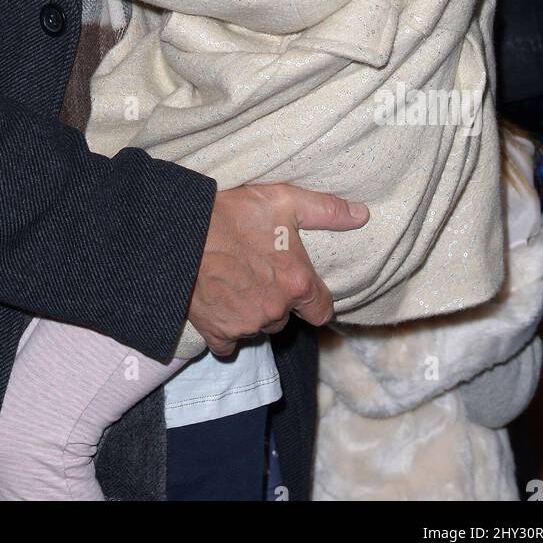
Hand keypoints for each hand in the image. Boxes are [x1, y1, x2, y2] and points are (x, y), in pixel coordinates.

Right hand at [187, 183, 369, 355]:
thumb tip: (362, 215)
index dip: (313, 300)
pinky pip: (228, 343)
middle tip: (258, 273)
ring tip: (235, 281)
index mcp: (297, 283)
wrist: (180, 231)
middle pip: (286, 318)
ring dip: (252, 312)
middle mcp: (275, 310)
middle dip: (277, 301)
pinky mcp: (218, 332)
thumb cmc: (232, 213)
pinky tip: (218, 303)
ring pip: (258, 327)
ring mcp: (246, 325)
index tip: (301, 288)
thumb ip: (326, 211)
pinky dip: (225, 329)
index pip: (322, 311)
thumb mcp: (284, 200)